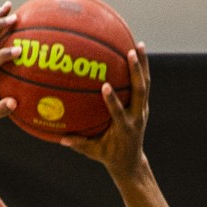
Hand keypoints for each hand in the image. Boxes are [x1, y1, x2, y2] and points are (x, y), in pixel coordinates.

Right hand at [58, 41, 150, 179]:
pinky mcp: (143, 105)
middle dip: (136, 72)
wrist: (131, 161)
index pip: (119, 113)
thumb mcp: (94, 152)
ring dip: (143, 64)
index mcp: (124, 128)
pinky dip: (141, 68)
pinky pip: (143, 84)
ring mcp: (142, 110)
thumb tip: (61, 138)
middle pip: (140, 92)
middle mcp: (137, 117)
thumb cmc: (109, 156)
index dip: (113, 101)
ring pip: (145, 84)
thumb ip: (79, 144)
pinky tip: (136, 51)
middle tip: (131, 53)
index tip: (105, 86)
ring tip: (138, 44)